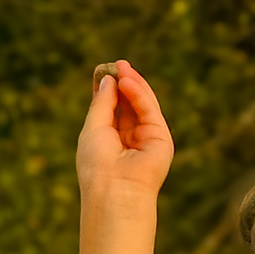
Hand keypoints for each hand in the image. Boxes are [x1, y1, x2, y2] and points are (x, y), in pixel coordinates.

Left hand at [72, 61, 174, 205]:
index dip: (108, 89)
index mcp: (109, 140)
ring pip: (141, 104)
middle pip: (128, 104)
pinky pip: (150, 110)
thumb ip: (102, 103)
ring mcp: (146, 138)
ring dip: (132, 84)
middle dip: (122, 83)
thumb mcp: (93, 128)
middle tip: (116, 64)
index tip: (103, 70)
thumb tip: (109, 79)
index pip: (112, 109)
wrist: (114, 190)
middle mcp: (129, 139)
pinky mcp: (161, 138)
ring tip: (122, 67)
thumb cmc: (97, 165)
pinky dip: (140, 94)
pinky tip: (128, 81)